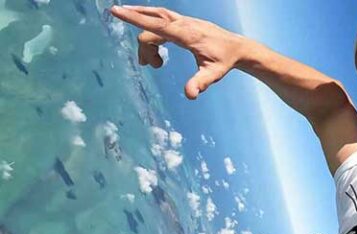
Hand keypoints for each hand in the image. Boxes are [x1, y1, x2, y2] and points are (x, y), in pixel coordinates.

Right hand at [111, 5, 246, 98]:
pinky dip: (151, 27)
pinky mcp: (183, 21)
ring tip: (155, 63)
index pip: (155, 24)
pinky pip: (160, 18)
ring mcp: (182, 19)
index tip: (115, 11)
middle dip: (145, 46)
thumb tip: (190, 95)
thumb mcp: (214, 74)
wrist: (237, 47)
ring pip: (154, 18)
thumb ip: (201, 83)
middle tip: (152, 66)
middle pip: (151, 26)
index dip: (134, 18)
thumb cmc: (224, 60)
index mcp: (186, 34)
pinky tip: (155, 46)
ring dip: (147, 38)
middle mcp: (182, 23)